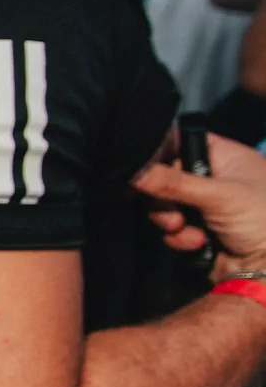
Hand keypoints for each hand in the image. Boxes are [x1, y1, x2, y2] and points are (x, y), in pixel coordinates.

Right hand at [132, 132, 265, 273]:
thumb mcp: (219, 196)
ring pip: (164, 205)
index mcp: (226, 158)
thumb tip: (134, 172)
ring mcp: (205, 206)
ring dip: (168, 220)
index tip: (143, 168)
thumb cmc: (262, 221)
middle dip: (164, 198)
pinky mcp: (197, 230)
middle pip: (166, 177)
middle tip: (172, 212)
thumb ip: (174, 183)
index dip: (159, 153)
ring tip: (184, 229)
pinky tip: (197, 244)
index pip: (181, 142)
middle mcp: (214, 178)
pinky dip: (179, 238)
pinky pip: (171, 228)